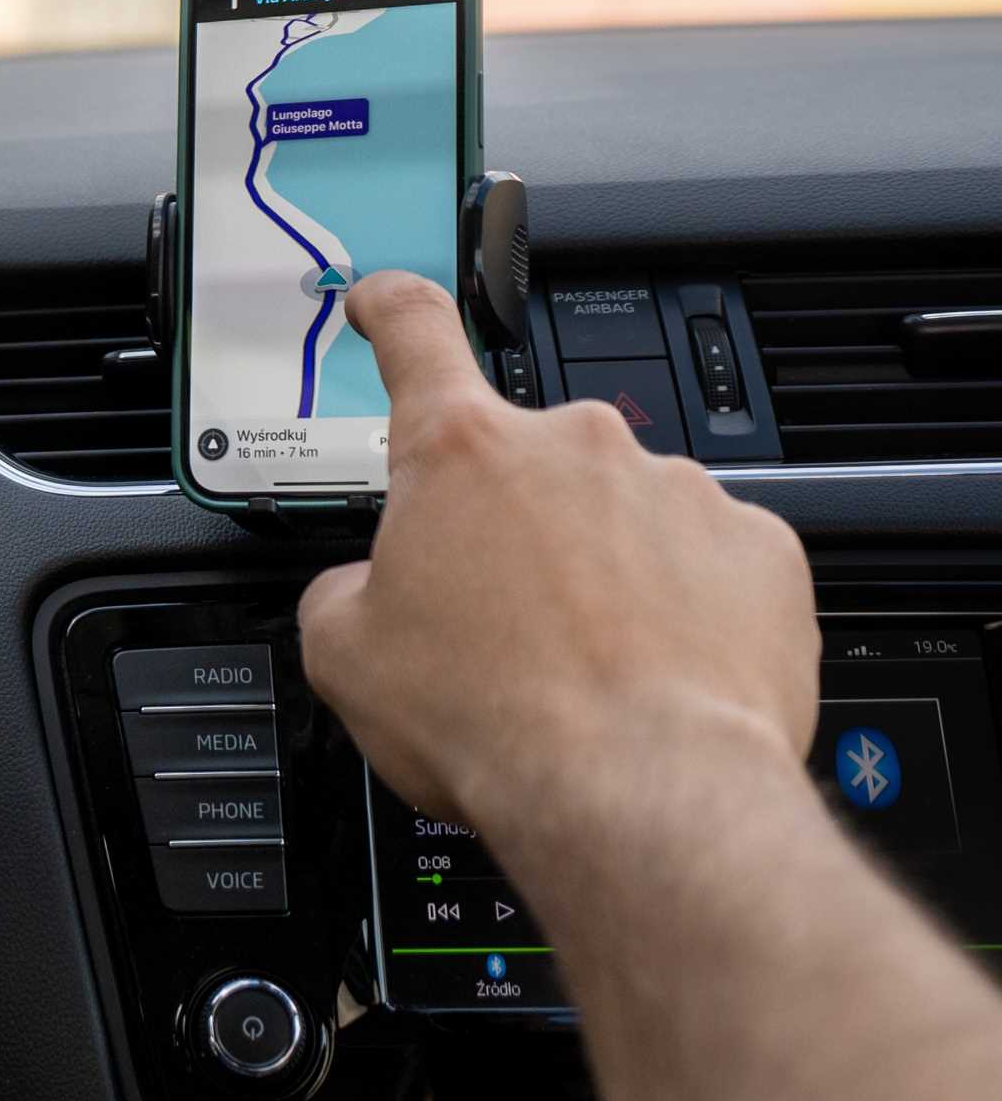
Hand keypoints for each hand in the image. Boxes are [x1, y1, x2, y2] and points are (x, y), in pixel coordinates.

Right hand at [298, 272, 818, 851]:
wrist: (640, 797)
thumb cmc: (498, 723)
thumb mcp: (345, 657)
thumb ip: (341, 590)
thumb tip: (361, 594)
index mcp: (460, 452)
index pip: (416, 332)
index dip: (393, 308)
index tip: (387, 304)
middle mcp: (573, 447)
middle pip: (525, 458)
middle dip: (512, 521)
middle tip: (501, 612)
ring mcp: (675, 491)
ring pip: (621, 510)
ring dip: (602, 563)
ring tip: (587, 660)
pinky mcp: (759, 549)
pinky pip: (710, 557)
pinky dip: (685, 601)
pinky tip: (660, 667)